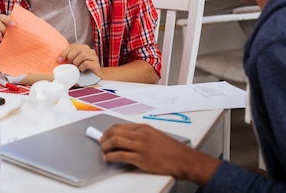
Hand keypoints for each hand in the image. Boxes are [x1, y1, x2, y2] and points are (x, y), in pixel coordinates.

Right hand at [0, 14, 14, 56]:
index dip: (7, 19)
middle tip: (6, 34)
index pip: (1, 16)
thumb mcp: (14, 35)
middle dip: (1, 28)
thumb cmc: (10, 44)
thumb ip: (16, 29)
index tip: (14, 24)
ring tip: (1, 39)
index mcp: (1, 22)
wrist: (4, 55)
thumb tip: (24, 23)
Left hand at [58, 44, 101, 76]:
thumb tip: (58, 60)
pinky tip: (81, 70)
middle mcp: (89, 50)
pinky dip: (81, 67)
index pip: (73, 46)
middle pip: (78, 49)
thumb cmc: (82, 69)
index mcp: (83, 48)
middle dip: (70, 57)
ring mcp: (94, 57)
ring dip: (76, 62)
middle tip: (69, 64)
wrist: (95, 77)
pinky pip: (86, 63)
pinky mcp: (96, 64)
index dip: (64, 52)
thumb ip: (69, 59)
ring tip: (76, 67)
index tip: (59, 60)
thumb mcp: (75, 62)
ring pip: (83, 55)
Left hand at [100, 123, 219, 185]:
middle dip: (104, 137)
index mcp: (143, 128)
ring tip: (104, 152)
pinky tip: (108, 159)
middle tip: (101, 143)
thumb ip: (141, 135)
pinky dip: (110, 157)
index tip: (104, 136)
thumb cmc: (172, 149)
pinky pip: (120, 155)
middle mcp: (140, 134)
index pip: (119, 126)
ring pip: (115, 141)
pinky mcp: (141, 158)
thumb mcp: (155, 135)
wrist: (183, 159)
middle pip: (114, 132)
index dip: (108, 131)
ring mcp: (140, 146)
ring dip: (105, 147)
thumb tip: (126, 138)